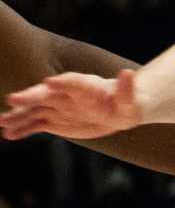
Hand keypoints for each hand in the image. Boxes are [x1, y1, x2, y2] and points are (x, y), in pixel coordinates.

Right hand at [1, 69, 143, 140]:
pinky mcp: (53, 121)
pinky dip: (23, 129)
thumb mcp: (130, 99)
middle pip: (45, 94)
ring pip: (34, 110)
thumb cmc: (125, 103)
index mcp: (85, 86)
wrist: (116, 112)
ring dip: (19, 115)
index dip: (62, 83)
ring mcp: (57, 107)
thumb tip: (128, 73)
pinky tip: (9, 134)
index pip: (72, 82)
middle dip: (30, 96)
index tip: (50, 83)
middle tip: (13, 99)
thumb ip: (127, 89)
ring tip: (2, 121)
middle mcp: (66, 95)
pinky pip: (35, 125)